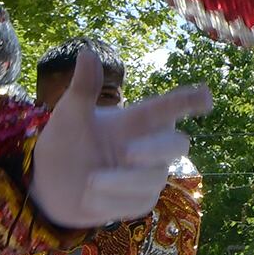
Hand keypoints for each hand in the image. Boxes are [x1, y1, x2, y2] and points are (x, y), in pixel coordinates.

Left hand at [30, 51, 211, 228]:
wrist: (48, 183)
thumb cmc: (66, 142)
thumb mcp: (69, 115)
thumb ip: (83, 88)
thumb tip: (86, 52)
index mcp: (138, 120)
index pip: (172, 107)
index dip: (191, 102)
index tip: (205, 98)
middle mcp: (150, 146)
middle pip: (178, 145)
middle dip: (156, 149)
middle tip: (127, 153)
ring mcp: (149, 175)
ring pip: (154, 178)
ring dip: (119, 182)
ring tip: (88, 182)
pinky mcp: (140, 201)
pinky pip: (138, 202)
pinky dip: (111, 202)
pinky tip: (89, 198)